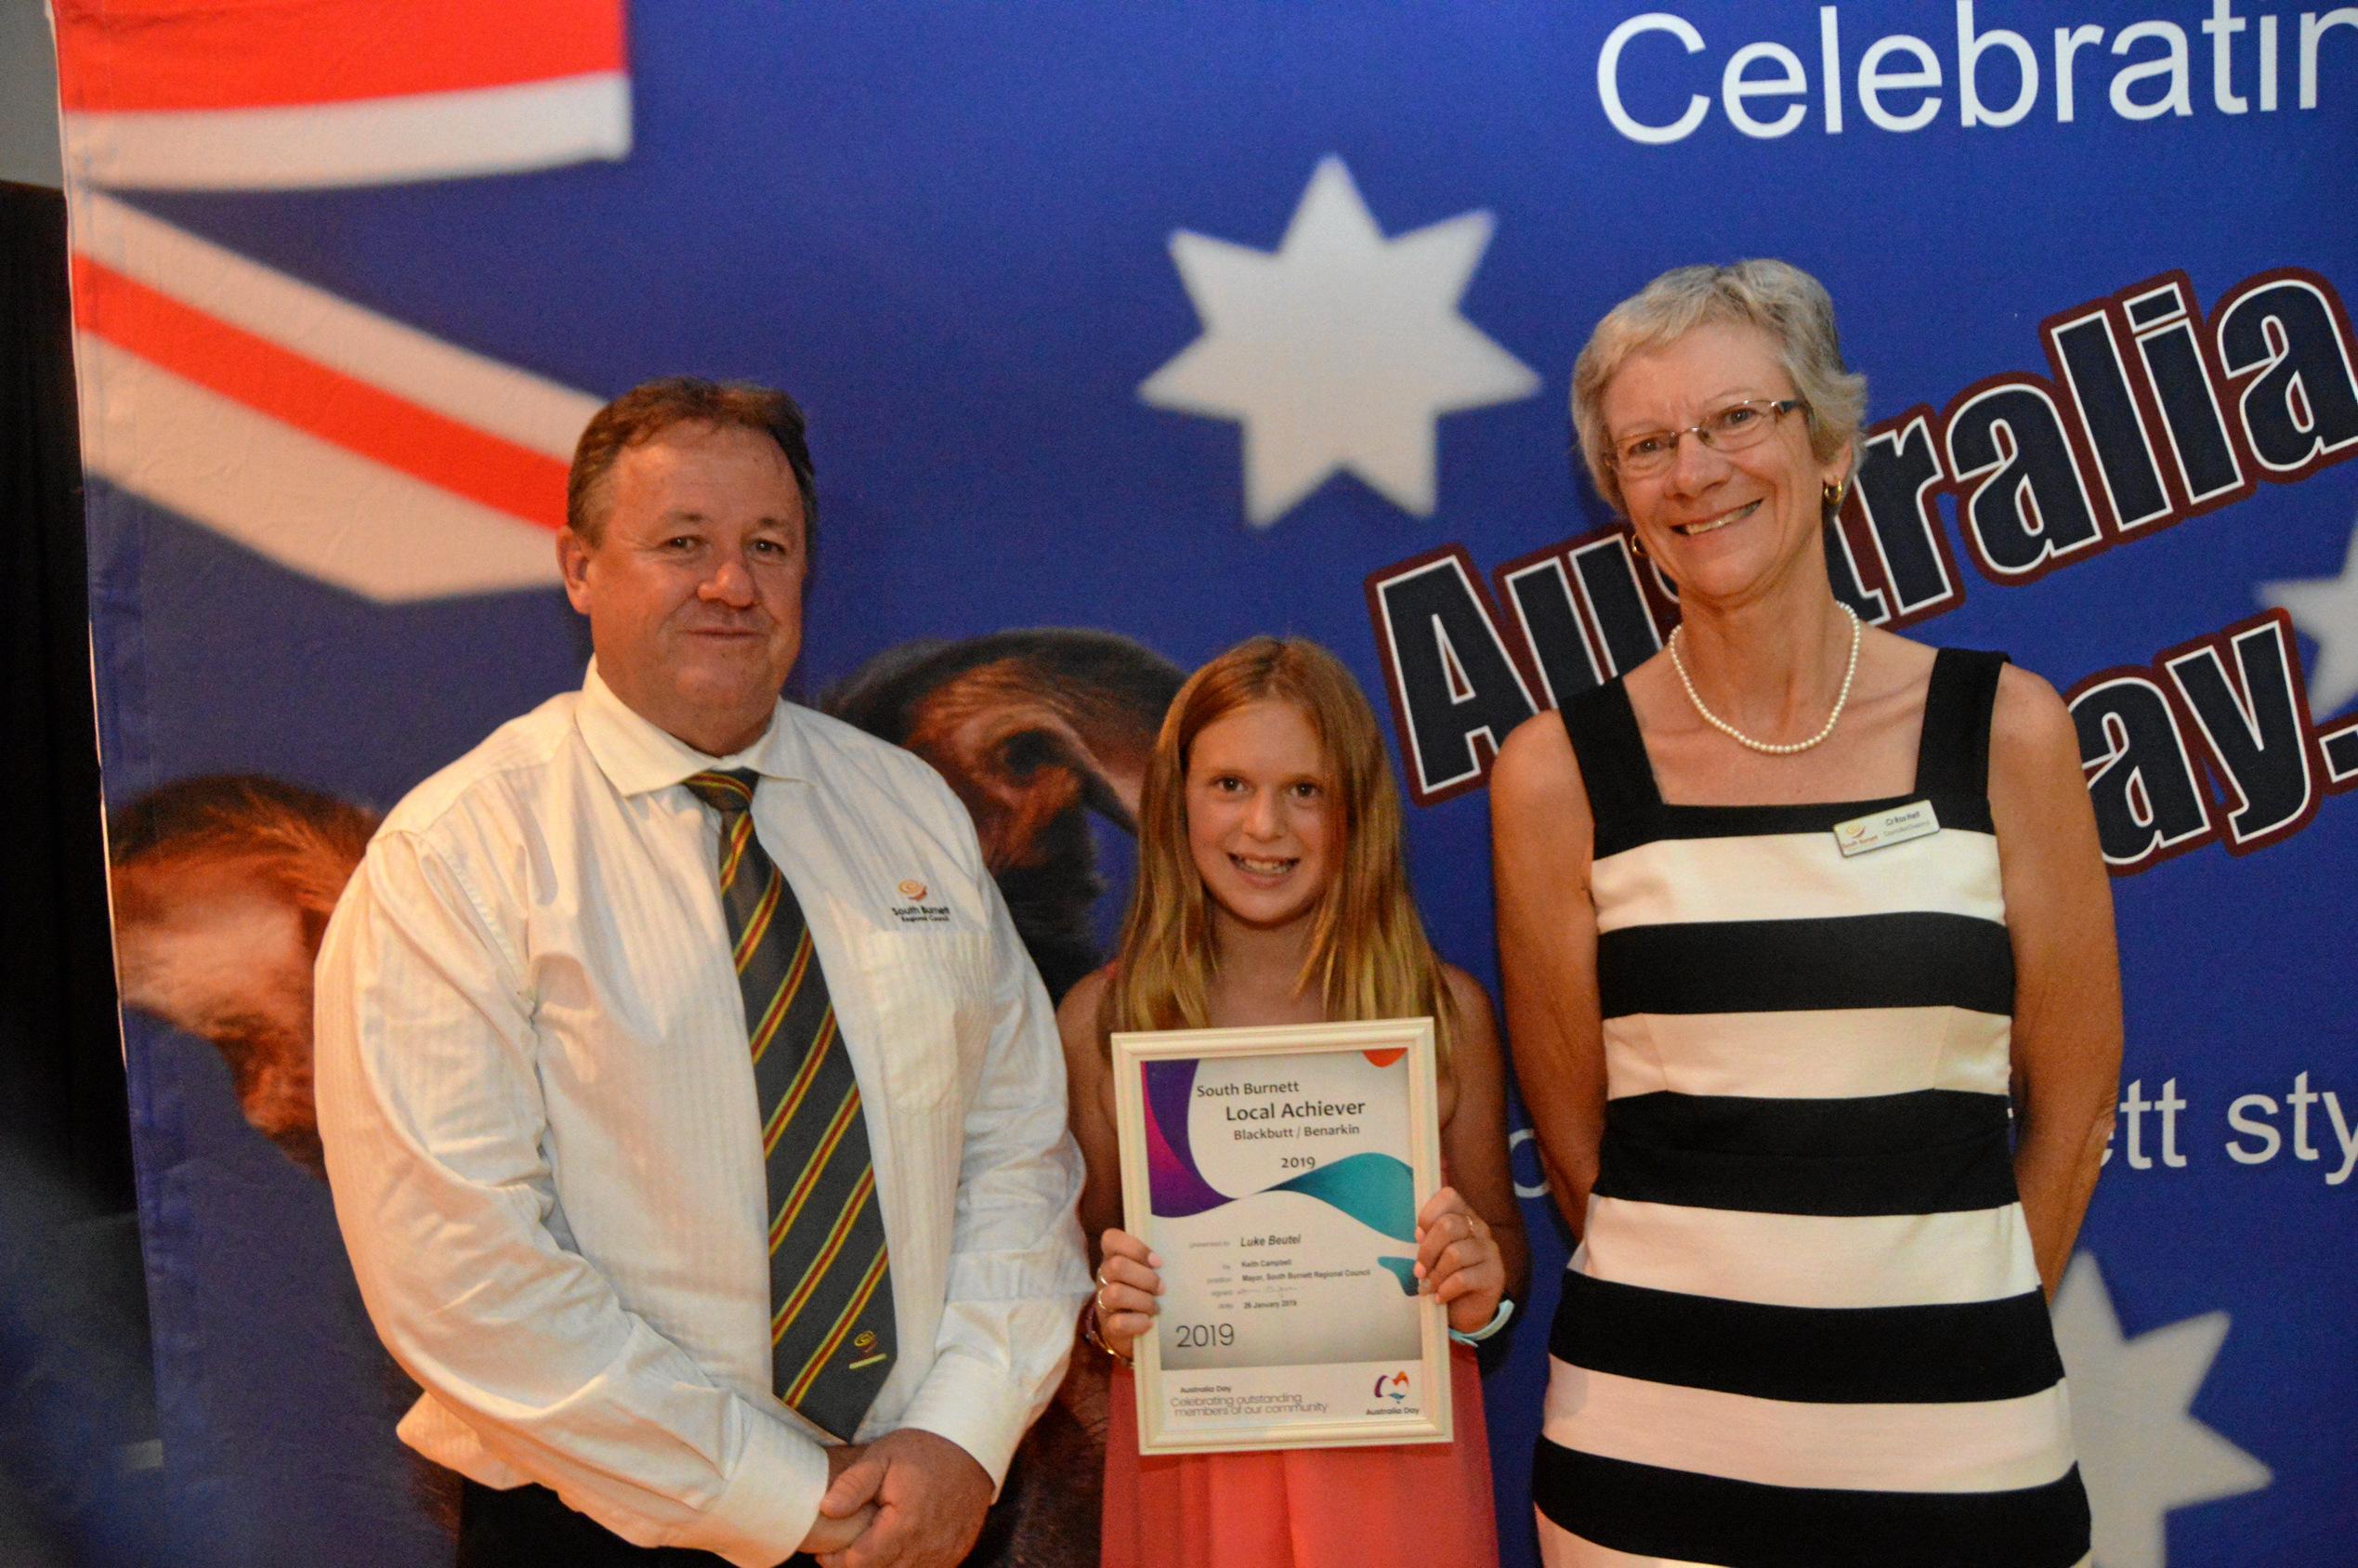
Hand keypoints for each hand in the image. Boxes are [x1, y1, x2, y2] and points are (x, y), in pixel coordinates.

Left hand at [812, 1428, 990, 1567]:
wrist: (970, 1449)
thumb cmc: (922, 1452)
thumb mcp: (882, 1457)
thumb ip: (853, 1485)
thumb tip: (827, 1509)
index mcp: (905, 1525)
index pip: (859, 1563)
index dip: (837, 1560)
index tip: (826, 1549)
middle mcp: (925, 1548)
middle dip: (856, 1565)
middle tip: (845, 1546)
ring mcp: (942, 1556)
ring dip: (882, 1565)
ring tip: (871, 1543)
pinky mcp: (952, 1558)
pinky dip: (905, 1564)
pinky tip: (898, 1545)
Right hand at [1093, 1227, 1162, 1360]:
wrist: (1131, 1331)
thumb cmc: (1145, 1293)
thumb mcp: (1147, 1273)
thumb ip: (1156, 1262)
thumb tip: (1185, 1256)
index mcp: (1114, 1258)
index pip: (1111, 1239)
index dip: (1135, 1248)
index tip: (1158, 1262)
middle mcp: (1105, 1277)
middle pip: (1116, 1266)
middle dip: (1146, 1278)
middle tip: (1162, 1289)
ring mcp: (1103, 1302)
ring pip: (1116, 1293)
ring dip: (1143, 1300)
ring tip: (1157, 1308)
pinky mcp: (1108, 1327)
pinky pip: (1118, 1323)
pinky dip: (1137, 1323)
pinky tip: (1148, 1323)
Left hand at [1414, 1187, 1504, 1334]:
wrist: (1466, 1311)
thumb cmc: (1445, 1276)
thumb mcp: (1433, 1253)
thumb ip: (1428, 1237)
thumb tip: (1420, 1234)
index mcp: (1463, 1215)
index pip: (1448, 1196)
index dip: (1428, 1215)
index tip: (1418, 1238)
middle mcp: (1480, 1228)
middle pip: (1448, 1225)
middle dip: (1427, 1251)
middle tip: (1419, 1271)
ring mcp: (1490, 1251)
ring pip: (1454, 1253)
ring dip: (1435, 1274)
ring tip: (1428, 1287)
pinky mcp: (1494, 1275)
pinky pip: (1463, 1279)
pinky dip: (1445, 1290)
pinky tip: (1440, 1297)